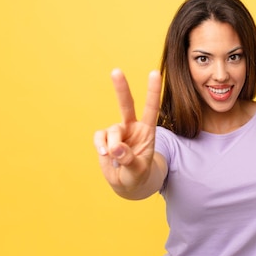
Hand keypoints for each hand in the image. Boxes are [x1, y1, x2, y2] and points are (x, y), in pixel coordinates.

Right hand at [93, 69, 161, 192]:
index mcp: (147, 131)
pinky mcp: (105, 138)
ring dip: (113, 145)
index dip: (153, 91)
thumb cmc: (138, 175)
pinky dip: (101, 146)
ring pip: (112, 130)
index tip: (155, 73)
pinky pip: (100, 137)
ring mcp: (118, 132)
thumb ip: (130, 160)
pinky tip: (105, 155)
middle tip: (116, 71)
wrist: (127, 183)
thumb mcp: (138, 171)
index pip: (151, 109)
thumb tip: (116, 149)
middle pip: (126, 105)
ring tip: (116, 159)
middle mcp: (132, 127)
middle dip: (121, 88)